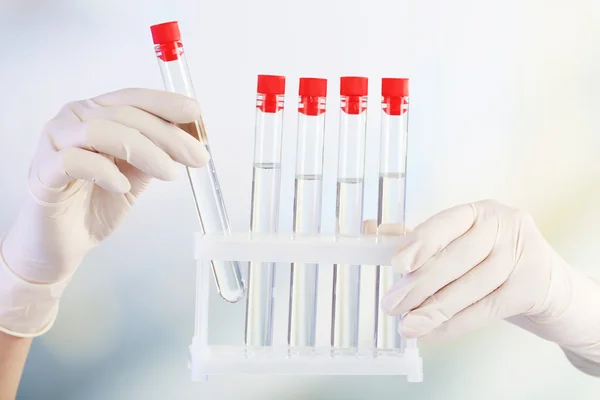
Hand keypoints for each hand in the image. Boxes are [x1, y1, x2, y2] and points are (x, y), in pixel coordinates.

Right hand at [1, 88, 208, 284]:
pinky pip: (73, 160)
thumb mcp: (139, 173)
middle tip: (196, 156)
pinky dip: (104, 171)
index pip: (132, 98)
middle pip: (123, 114)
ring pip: (99, 131)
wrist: (65, 243)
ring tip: (169, 173)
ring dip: (143, 150)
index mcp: (95, 113)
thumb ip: (158, 152)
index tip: (196, 113)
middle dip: (166, 135)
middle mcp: (72, 120)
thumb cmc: (98, 202)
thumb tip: (194, 137)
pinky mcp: (42, 172)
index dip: (165, 103)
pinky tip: (123, 187)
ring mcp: (54, 143)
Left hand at [374, 200, 599, 371]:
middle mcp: (503, 225)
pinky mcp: (532, 287)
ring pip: (470, 287)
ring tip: (407, 325)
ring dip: (434, 309)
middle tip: (391, 305)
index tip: (397, 263)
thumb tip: (372, 229)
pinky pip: (486, 310)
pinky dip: (455, 324)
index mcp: (479, 211)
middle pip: (456, 258)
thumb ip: (418, 238)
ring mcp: (522, 255)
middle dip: (420, 285)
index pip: (447, 222)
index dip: (421, 241)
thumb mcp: (459, 243)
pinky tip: (431, 334)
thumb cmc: (491, 260)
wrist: (547, 284)